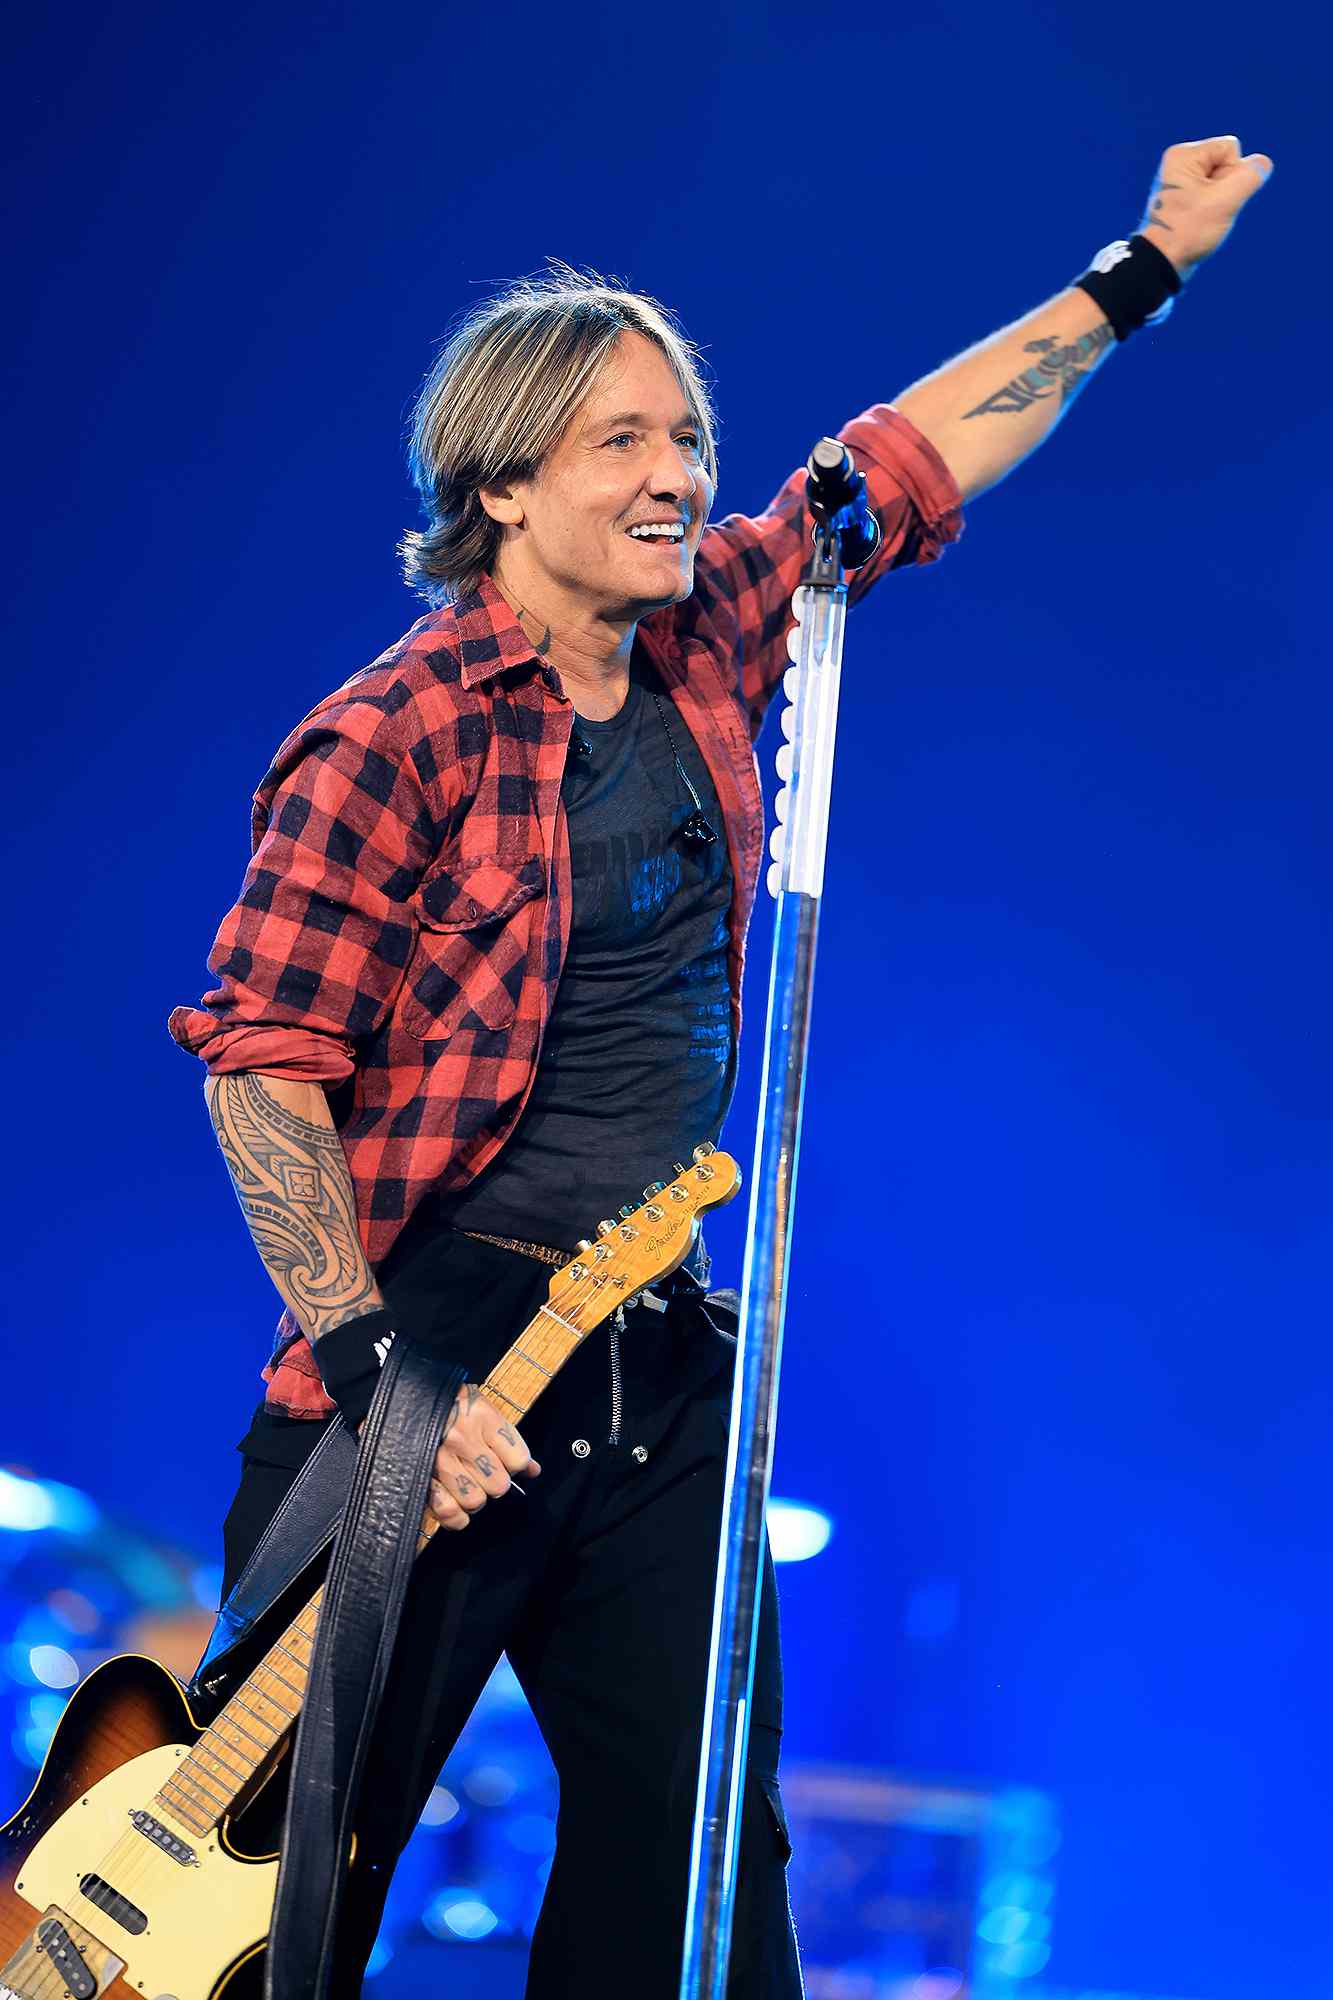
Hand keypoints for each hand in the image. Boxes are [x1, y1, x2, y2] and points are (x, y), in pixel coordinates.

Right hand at [428, 1384, 540, 1530]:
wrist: (404, 1394)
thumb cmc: (449, 1403)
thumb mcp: (481, 1407)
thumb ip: (507, 1438)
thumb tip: (533, 1470)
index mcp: (481, 1417)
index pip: (518, 1460)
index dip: (516, 1466)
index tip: (507, 1462)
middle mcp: (462, 1439)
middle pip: (498, 1485)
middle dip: (495, 1483)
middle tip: (484, 1473)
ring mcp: (439, 1459)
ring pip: (475, 1501)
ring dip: (475, 1498)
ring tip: (467, 1485)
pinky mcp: (422, 1476)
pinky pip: (447, 1510)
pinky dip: (455, 1517)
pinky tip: (457, 1506)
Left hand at [1138, 135, 1272, 281]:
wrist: (1161, 263)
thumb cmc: (1188, 232)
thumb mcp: (1225, 202)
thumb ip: (1250, 177)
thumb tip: (1263, 163)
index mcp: (1183, 155)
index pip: (1230, 148)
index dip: (1232, 172)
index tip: (1211, 197)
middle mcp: (1179, 162)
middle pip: (1226, 162)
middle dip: (1226, 187)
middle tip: (1205, 210)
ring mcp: (1180, 180)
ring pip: (1222, 180)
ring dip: (1221, 199)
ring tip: (1201, 217)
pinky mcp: (1184, 196)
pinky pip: (1212, 193)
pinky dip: (1213, 207)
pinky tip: (1199, 220)